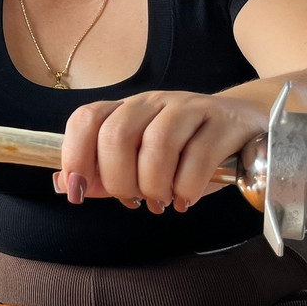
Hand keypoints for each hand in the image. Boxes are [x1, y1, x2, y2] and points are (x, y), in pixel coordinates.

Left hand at [53, 91, 265, 213]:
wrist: (241, 125)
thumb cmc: (183, 151)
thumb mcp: (140, 164)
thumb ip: (104, 176)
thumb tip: (65, 185)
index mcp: (125, 111)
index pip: (86, 119)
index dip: (74, 155)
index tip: (78, 192)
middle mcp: (152, 103)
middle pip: (117, 134)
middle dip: (119, 179)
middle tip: (135, 201)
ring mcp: (187, 107)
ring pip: (158, 143)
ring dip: (154, 184)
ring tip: (162, 202)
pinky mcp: (221, 121)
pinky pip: (199, 154)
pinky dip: (187, 186)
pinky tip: (186, 199)